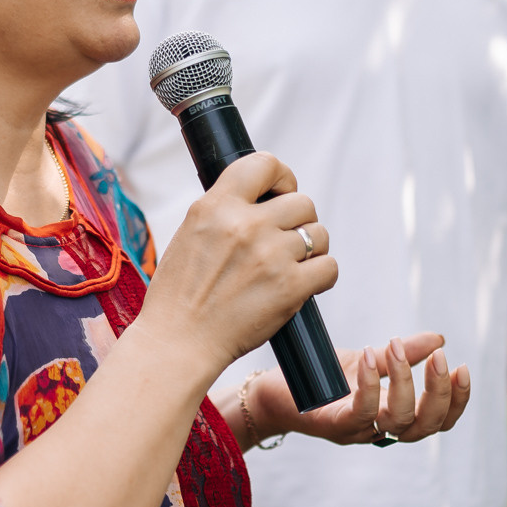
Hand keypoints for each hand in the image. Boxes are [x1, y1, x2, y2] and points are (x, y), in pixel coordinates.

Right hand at [142, 152, 337, 375]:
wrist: (178, 342)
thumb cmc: (179, 296)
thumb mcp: (189, 234)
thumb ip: (223, 211)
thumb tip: (261, 198)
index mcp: (215, 206)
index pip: (265, 163)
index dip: (282, 178)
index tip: (279, 194)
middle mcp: (244, 225)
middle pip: (302, 202)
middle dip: (298, 221)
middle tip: (284, 243)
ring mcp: (270, 255)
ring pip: (319, 234)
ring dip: (312, 249)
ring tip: (292, 266)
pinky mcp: (290, 287)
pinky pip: (329, 267)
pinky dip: (321, 277)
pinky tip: (302, 286)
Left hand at [243, 333, 470, 445]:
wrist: (272, 390)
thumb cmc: (319, 378)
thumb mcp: (367, 361)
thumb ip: (402, 354)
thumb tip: (440, 339)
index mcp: (391, 417)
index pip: (437, 422)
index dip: (456, 401)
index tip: (462, 368)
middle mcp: (377, 430)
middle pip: (424, 427)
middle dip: (439, 393)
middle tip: (441, 359)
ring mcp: (355, 431)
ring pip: (396, 419)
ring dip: (404, 382)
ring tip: (396, 347)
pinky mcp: (331, 425)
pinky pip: (360, 412)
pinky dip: (371, 384)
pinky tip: (370, 357)